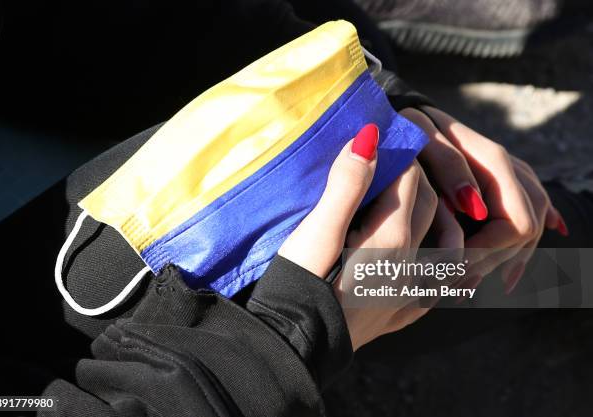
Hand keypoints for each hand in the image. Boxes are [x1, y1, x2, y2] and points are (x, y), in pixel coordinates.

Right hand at [279, 124, 445, 349]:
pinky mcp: (397, 316)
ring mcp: (407, 295)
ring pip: (443, 245)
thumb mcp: (314, 233)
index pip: (411, 180)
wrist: (289, 349)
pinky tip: (440, 265)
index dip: (400, 155)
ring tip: (420, 200)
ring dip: (437, 217)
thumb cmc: (296, 286)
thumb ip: (346, 186)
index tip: (384, 141)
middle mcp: (409, 266)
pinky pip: (435, 288)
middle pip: (429, 207)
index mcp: (390, 240)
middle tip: (395, 163)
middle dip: (418, 178)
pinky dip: (442, 267)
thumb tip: (371, 138)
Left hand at [399, 106, 567, 292]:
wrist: (408, 114)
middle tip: (456, 285)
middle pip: (526, 231)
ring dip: (502, 261)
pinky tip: (505, 276)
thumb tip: (477, 206)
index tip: (453, 266)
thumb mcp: (421, 138)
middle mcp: (510, 170)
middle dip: (493, 262)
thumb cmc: (409, 126)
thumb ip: (449, 166)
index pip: (516, 223)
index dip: (488, 252)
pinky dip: (514, 250)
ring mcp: (511, 176)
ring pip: (529, 228)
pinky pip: (526, 219)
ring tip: (465, 286)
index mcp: (493, 160)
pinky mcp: (503, 185)